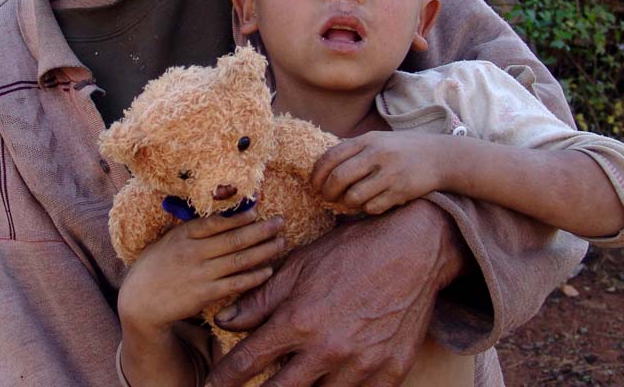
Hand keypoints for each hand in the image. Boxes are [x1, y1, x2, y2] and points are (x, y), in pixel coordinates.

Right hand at [118, 208, 284, 336]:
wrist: (139, 301)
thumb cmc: (155, 266)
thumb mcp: (168, 240)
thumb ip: (191, 230)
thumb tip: (221, 216)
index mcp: (184, 234)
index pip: (216, 222)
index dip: (239, 217)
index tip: (257, 211)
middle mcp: (193, 252)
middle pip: (234, 239)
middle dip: (261, 230)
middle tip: (280, 222)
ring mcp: (200, 274)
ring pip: (239, 260)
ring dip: (263, 251)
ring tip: (281, 242)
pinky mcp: (204, 295)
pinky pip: (234, 284)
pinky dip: (253, 277)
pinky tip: (268, 271)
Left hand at [206, 200, 464, 386]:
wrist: (412, 250)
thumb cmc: (350, 252)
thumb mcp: (299, 267)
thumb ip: (260, 299)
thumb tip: (224, 321)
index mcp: (299, 321)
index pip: (247, 362)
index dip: (224, 379)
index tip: (210, 386)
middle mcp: (327, 350)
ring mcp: (361, 366)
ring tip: (300, 374)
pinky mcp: (390, 374)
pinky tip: (335, 377)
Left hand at [311, 131, 444, 214]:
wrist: (440, 156)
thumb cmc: (403, 149)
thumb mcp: (378, 139)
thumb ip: (354, 149)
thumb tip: (324, 166)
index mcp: (367, 139)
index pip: (331, 156)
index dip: (317, 173)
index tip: (314, 184)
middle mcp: (377, 155)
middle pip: (339, 178)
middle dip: (327, 192)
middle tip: (326, 197)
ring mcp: (389, 174)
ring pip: (353, 196)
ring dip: (346, 203)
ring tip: (348, 201)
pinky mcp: (400, 192)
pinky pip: (372, 207)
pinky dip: (366, 209)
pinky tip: (370, 203)